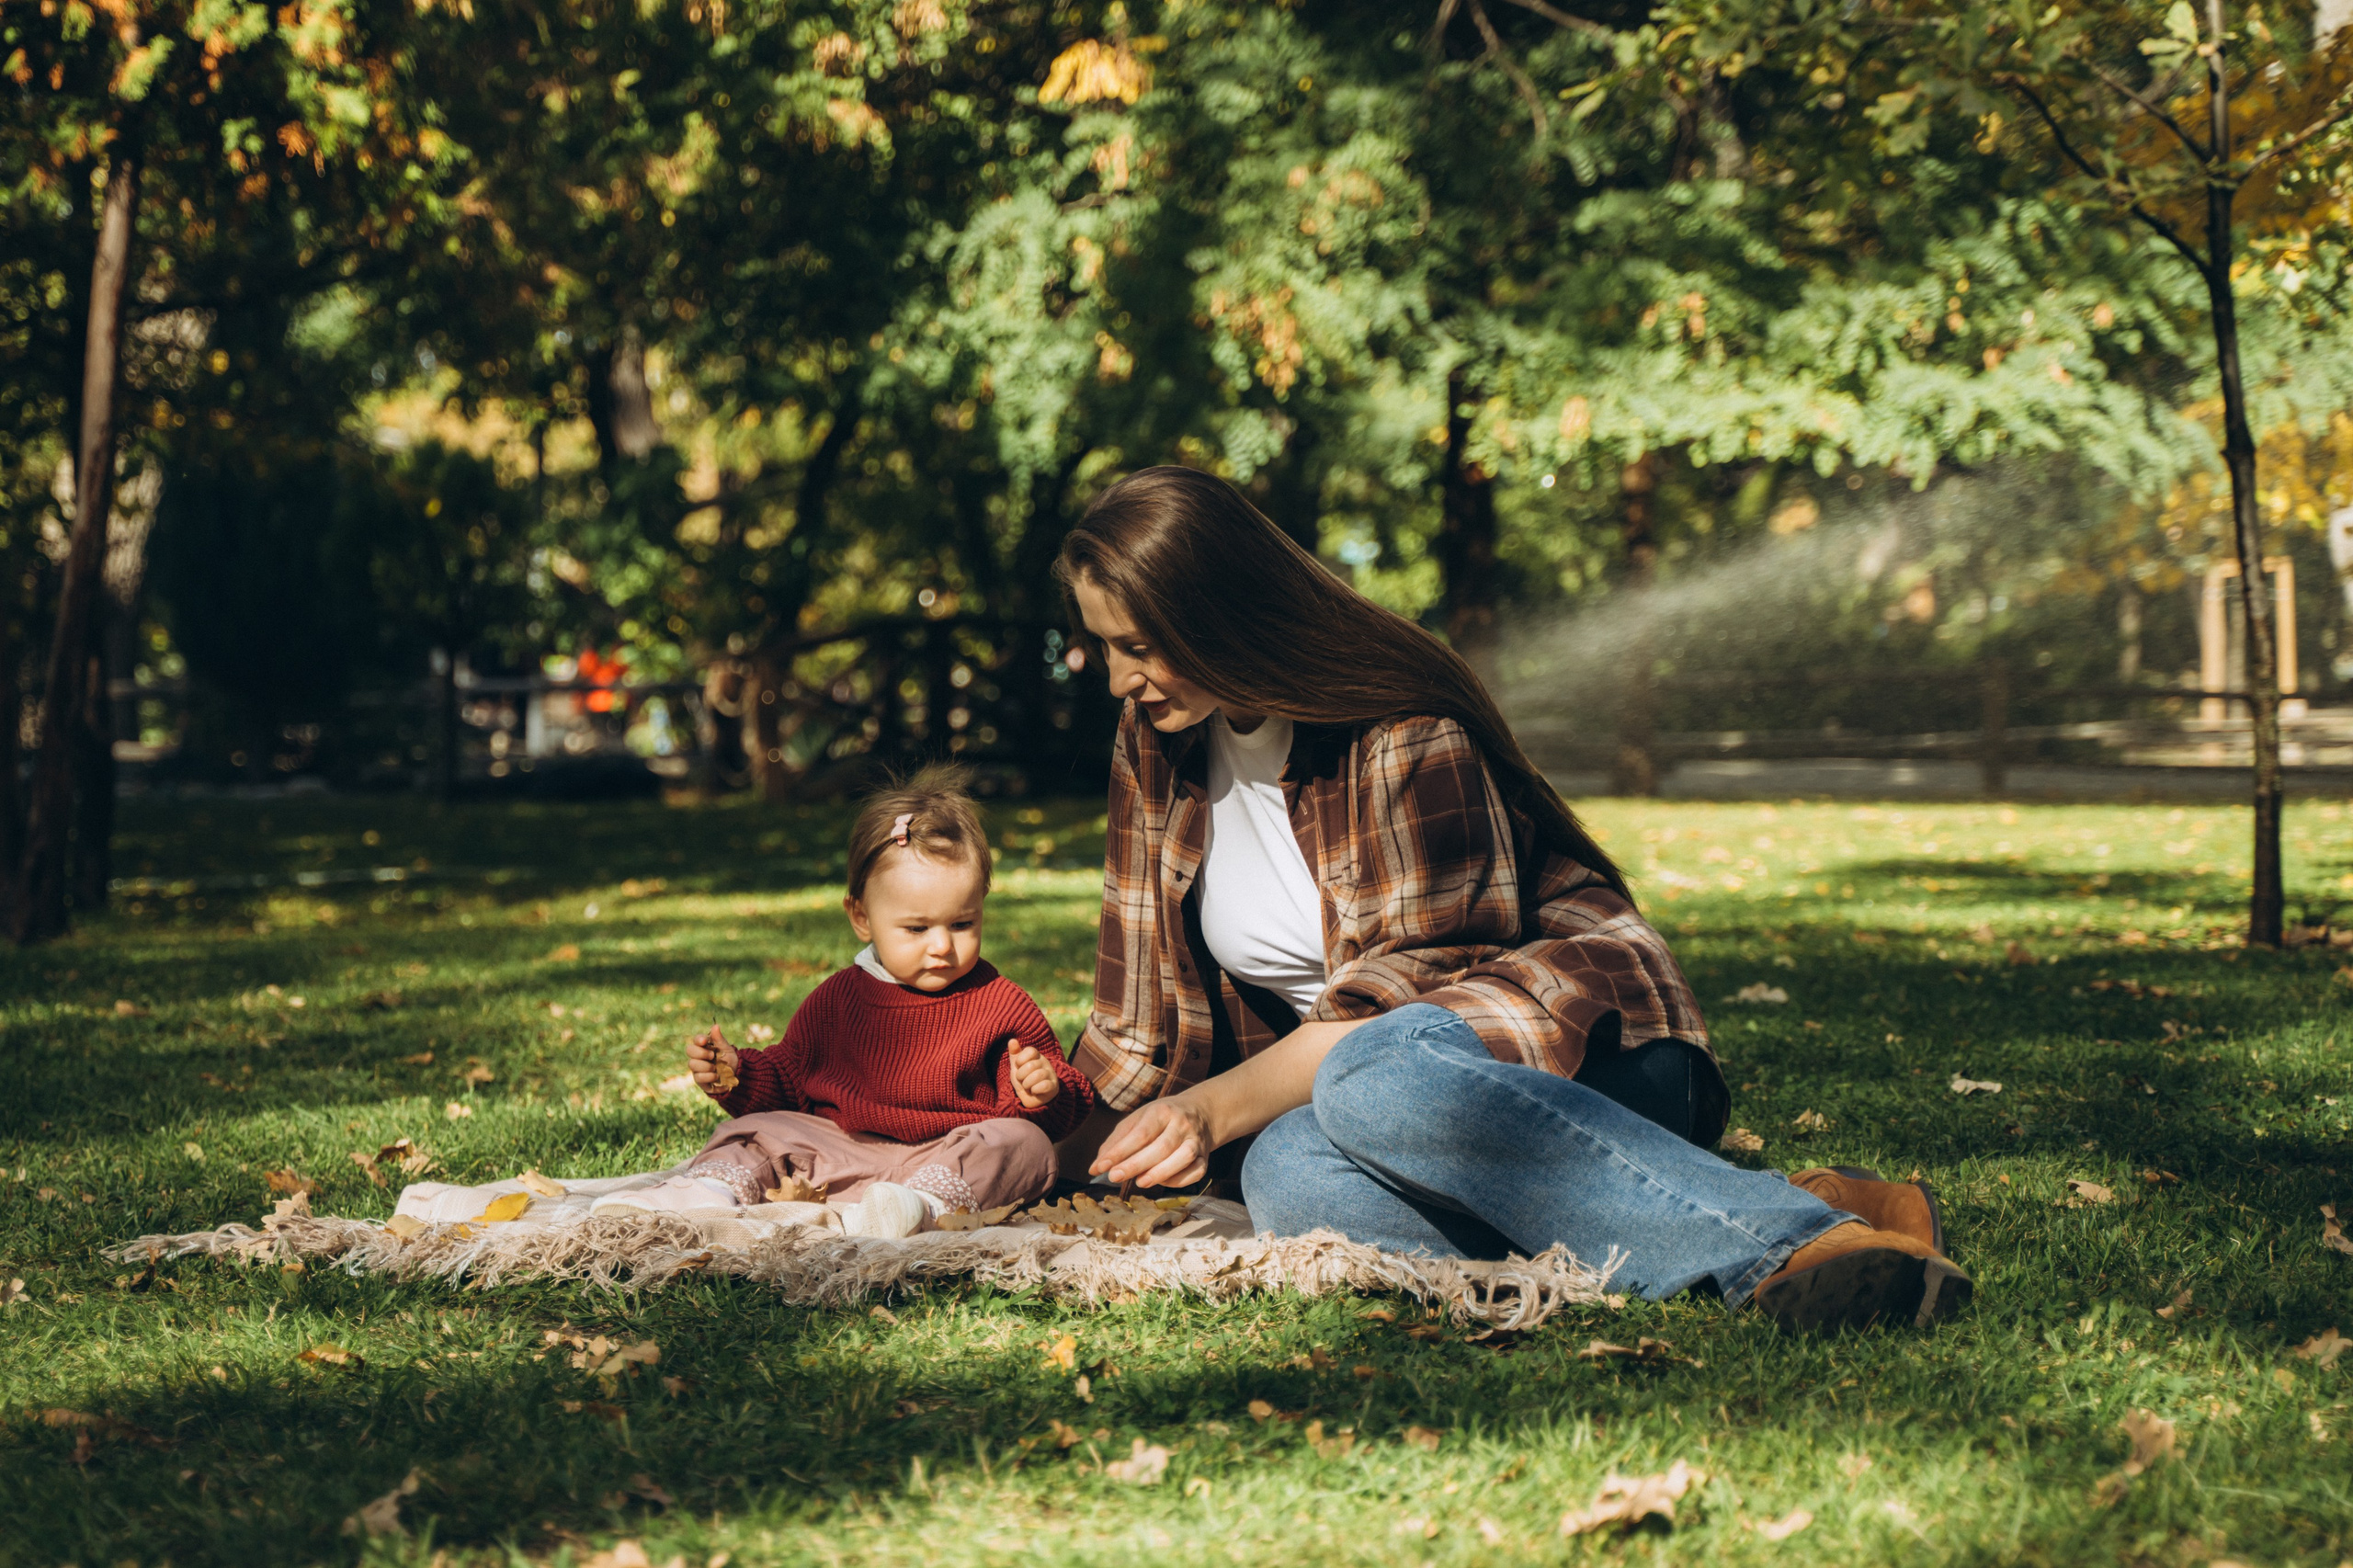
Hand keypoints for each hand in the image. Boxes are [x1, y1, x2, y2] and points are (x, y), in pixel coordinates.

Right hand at [687, 1026, 739, 1098]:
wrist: (734, 1075)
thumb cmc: (728, 1059)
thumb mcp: (726, 1049)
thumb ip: (719, 1039)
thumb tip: (715, 1026)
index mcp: (704, 1046)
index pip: (696, 1039)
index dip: (699, 1039)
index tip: (705, 1041)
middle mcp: (697, 1056)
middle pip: (689, 1050)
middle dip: (701, 1052)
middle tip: (712, 1056)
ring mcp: (697, 1068)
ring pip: (692, 1064)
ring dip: (705, 1065)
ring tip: (715, 1067)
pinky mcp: (699, 1079)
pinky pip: (698, 1077)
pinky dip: (708, 1076)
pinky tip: (716, 1076)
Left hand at [1009, 1041, 1060, 1108]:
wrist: (1031, 1098)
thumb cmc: (1024, 1079)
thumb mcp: (1017, 1067)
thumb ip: (1015, 1054)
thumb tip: (1012, 1040)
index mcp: (1037, 1056)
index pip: (1031, 1050)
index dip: (1021, 1059)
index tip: (1018, 1066)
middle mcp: (1045, 1063)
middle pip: (1031, 1065)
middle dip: (1021, 1076)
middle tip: (1022, 1080)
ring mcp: (1051, 1074)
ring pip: (1037, 1075)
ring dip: (1027, 1084)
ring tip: (1028, 1086)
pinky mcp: (1054, 1087)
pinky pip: (1044, 1086)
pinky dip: (1035, 1090)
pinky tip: (1035, 1091)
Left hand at [1090, 1096, 1211, 1189]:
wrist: (1201, 1113)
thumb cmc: (1161, 1118)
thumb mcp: (1138, 1119)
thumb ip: (1117, 1141)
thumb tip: (1096, 1167)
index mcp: (1162, 1111)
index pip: (1140, 1134)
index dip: (1119, 1152)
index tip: (1101, 1167)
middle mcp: (1182, 1124)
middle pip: (1160, 1147)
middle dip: (1135, 1165)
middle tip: (1114, 1177)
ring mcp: (1196, 1141)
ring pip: (1182, 1158)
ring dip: (1159, 1173)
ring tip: (1139, 1183)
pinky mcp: (1205, 1158)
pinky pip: (1195, 1172)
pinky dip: (1178, 1181)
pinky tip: (1161, 1181)